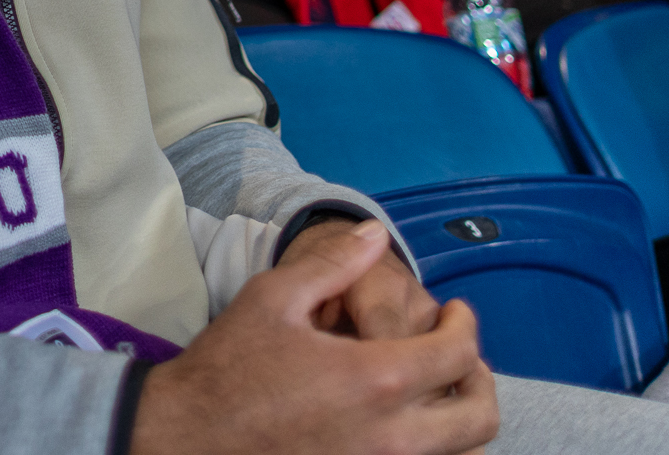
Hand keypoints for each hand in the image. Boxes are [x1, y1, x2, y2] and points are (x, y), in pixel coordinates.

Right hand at [130, 224, 496, 454]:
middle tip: (461, 358)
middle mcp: (391, 436)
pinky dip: (430, 448)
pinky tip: (403, 424)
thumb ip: (334, 263)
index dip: (465, 326)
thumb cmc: (228, 369)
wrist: (187, 439)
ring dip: (460, 421)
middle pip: (479, 417)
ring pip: (460, 454)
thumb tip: (376, 235)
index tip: (455, 314)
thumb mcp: (273, 298)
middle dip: (482, 381)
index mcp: (375, 379)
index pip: (459, 354)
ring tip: (437, 394)